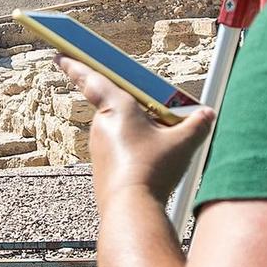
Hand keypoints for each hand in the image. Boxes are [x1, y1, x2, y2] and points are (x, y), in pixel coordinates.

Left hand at [58, 56, 214, 203]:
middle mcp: (102, 124)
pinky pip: (117, 149)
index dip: (75, 65)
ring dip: (135, 130)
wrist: (131, 209)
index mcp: (117, 107)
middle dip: (133, 106)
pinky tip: (151, 164)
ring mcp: (98, 146)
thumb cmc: (153, 171)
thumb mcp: (183, 143)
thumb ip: (197, 125)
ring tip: (161, 147)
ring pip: (118, 129)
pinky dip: (132, 150)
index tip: (59, 56)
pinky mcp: (100, 165)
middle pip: (115, 105)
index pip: (91, 78)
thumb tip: (208, 114)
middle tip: (156, 113)